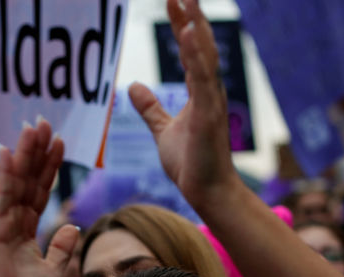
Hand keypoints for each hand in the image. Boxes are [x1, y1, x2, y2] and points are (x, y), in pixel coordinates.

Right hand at [0, 119, 78, 276]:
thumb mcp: (53, 271)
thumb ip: (62, 247)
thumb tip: (72, 225)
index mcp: (25, 230)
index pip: (40, 191)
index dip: (49, 167)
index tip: (59, 143)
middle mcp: (11, 222)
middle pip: (27, 180)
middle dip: (37, 152)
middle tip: (46, 123)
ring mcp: (0, 224)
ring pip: (16, 182)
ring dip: (24, 155)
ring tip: (33, 128)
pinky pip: (1, 196)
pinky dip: (4, 174)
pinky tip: (8, 151)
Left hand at [128, 0, 236, 210]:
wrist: (206, 192)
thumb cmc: (191, 164)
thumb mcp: (163, 129)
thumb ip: (150, 108)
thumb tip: (133, 86)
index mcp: (199, 91)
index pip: (189, 49)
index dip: (181, 23)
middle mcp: (209, 90)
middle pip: (200, 44)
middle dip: (189, 15)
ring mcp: (211, 100)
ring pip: (204, 55)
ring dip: (194, 26)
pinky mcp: (208, 114)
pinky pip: (202, 78)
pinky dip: (195, 55)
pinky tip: (187, 33)